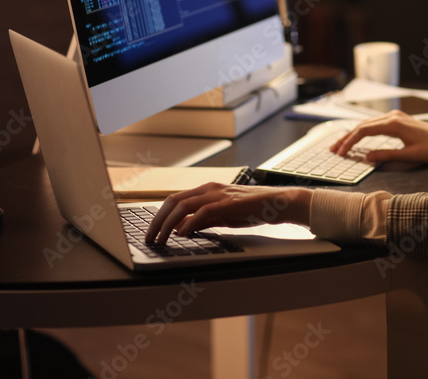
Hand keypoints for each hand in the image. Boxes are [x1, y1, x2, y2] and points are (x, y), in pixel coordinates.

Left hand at [144, 183, 311, 244]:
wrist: (277, 204)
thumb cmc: (253, 210)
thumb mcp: (223, 216)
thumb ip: (203, 220)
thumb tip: (182, 229)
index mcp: (207, 190)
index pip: (174, 200)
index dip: (159, 215)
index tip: (151, 231)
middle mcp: (209, 188)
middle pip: (173, 201)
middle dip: (157, 220)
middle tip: (149, 237)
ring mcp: (218, 194)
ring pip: (183, 205)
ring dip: (168, 223)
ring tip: (161, 238)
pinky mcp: (228, 202)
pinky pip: (203, 211)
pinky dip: (189, 222)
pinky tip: (182, 233)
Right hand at [329, 111, 427, 163]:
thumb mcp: (410, 156)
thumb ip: (387, 156)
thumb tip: (366, 158)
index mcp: (394, 124)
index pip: (364, 131)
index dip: (349, 142)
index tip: (340, 153)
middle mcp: (392, 116)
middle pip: (362, 126)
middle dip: (346, 138)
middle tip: (333, 150)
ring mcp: (394, 116)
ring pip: (367, 124)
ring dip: (353, 134)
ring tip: (341, 146)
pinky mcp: (397, 120)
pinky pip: (375, 124)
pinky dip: (363, 132)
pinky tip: (357, 139)